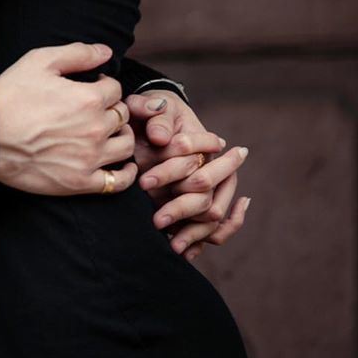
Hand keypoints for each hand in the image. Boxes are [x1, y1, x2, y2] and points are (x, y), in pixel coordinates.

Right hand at [0, 43, 136, 196]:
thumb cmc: (11, 96)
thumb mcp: (40, 61)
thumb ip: (77, 53)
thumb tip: (106, 52)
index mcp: (88, 99)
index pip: (115, 88)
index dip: (103, 85)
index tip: (90, 87)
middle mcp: (95, 129)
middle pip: (122, 115)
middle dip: (112, 107)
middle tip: (95, 109)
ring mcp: (90, 158)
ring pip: (126, 145)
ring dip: (122, 135)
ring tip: (109, 132)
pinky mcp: (80, 182)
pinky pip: (118, 182)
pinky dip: (125, 173)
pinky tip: (119, 164)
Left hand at [124, 91, 250, 261]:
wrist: (149, 122)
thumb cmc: (151, 113)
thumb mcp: (149, 105)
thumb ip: (153, 114)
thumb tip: (161, 137)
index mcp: (204, 140)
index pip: (195, 156)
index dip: (171, 170)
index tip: (144, 181)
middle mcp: (212, 165)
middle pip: (206, 189)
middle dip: (181, 206)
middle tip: (156, 218)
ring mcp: (208, 187)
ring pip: (212, 213)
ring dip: (194, 231)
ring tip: (174, 245)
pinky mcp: (199, 203)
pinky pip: (212, 229)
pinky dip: (202, 241)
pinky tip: (185, 252)